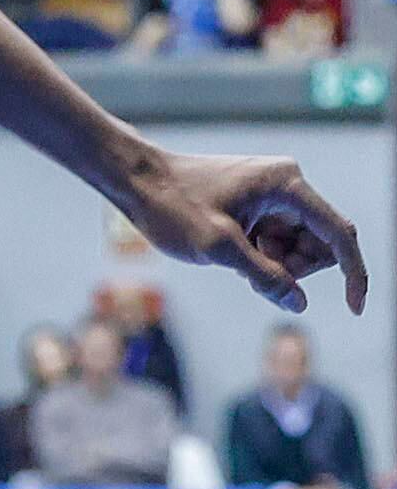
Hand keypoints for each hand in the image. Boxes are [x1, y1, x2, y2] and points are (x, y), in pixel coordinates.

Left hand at [123, 148, 369, 313]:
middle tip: (253, 277)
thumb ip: (264, 276)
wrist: (133, 179)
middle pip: (320, 243)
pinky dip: (263, 256)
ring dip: (276, 265)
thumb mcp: (217, 248)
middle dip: (295, 269)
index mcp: (286, 185)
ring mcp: (272, 193)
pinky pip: (277, 241)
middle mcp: (286, 184)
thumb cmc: (170, 206)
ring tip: (235, 264)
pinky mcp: (257, 204)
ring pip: (298, 245)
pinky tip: (232, 256)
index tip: (354, 309)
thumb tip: (299, 303)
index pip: (340, 234)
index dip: (353, 273)